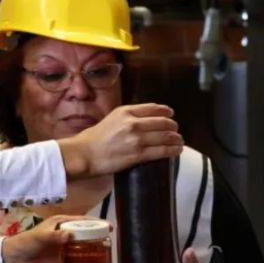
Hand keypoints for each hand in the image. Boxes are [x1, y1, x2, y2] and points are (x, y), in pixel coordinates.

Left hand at [0, 215, 100, 262]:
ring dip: (93, 249)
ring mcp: (64, 247)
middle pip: (85, 233)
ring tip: (107, 254)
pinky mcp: (62, 259)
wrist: (13, 260)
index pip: (82, 221)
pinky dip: (86, 261)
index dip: (96, 223)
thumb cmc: (25, 243)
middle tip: (111, 242)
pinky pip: (77, 259)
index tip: (109, 226)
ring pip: (83, 246)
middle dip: (98, 235)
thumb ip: (54, 236)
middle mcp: (65, 233)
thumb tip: (71, 235)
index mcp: (61, 223)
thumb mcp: (39, 237)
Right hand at [57, 104, 182, 177]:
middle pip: (163, 122)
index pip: (154, 108)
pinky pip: (162, 151)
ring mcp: (136, 139)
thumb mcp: (112, 119)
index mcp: (126, 111)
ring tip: (179, 142)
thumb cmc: (95, 139)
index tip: (170, 115)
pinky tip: (177, 150)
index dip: (166, 111)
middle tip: (176, 132)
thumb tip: (145, 120)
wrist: (84, 154)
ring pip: (165, 136)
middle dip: (173, 127)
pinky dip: (172, 150)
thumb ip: (128, 117)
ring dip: (176, 139)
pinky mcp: (137, 154)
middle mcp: (133, 122)